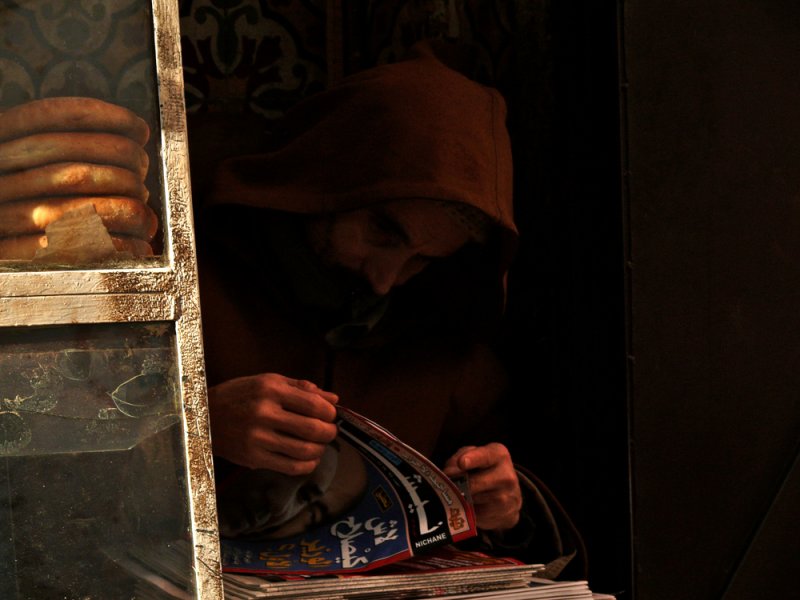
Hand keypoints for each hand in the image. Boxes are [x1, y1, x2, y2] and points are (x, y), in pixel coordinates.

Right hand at [207, 373, 338, 474]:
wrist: (204, 416)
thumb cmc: (240, 395)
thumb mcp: (268, 381)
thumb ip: (302, 388)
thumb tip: (334, 399)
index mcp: (271, 389)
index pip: (314, 405)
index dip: (330, 413)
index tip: (331, 415)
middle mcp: (264, 413)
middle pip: (313, 429)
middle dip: (329, 432)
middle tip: (329, 431)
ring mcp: (258, 438)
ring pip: (305, 451)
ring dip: (320, 450)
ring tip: (319, 445)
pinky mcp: (253, 458)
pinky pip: (290, 467)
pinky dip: (307, 465)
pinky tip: (308, 459)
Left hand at [443, 443, 522, 532]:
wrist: (509, 496)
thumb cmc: (485, 470)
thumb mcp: (474, 455)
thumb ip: (460, 457)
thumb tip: (449, 473)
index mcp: (499, 455)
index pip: (485, 457)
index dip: (472, 459)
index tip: (462, 463)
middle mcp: (506, 476)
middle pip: (472, 483)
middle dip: (455, 484)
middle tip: (446, 484)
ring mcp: (505, 498)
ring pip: (470, 500)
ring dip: (460, 498)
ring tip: (461, 493)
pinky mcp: (502, 516)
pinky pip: (474, 514)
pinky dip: (467, 510)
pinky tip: (470, 505)